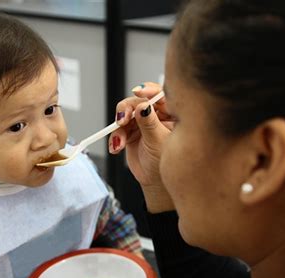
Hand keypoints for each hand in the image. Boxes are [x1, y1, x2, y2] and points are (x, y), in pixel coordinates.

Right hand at [109, 82, 174, 211]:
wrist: (155, 180)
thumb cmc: (165, 162)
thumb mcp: (159, 141)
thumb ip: (149, 123)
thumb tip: (143, 106)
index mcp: (169, 113)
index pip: (159, 95)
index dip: (148, 90)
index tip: (138, 92)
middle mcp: (155, 115)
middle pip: (137, 102)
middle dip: (127, 110)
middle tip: (122, 119)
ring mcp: (141, 123)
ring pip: (125, 115)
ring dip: (119, 128)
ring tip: (120, 141)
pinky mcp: (130, 132)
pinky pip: (118, 129)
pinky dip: (115, 138)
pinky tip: (116, 147)